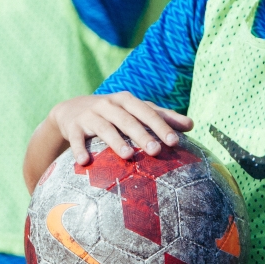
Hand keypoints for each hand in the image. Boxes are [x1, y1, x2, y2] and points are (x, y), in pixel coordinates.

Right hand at [43, 92, 192, 166]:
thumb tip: (192, 125)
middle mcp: (109, 105)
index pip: (148, 112)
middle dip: (142, 135)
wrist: (72, 110)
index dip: (161, 126)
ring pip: (104, 128)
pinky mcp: (73, 127)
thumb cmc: (114, 113)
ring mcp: (90, 115)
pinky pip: (76, 138)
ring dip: (116, 141)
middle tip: (156, 152)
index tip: (175, 142)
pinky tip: (84, 162)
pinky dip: (79, 149)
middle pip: (128, 120)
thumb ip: (162, 117)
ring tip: (128, 155)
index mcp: (127, 101)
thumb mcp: (135, 110)